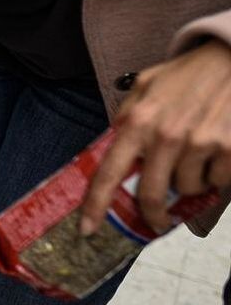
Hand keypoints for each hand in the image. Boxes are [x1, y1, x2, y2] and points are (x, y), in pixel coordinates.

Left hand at [81, 41, 230, 233]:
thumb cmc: (189, 75)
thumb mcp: (147, 86)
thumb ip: (128, 115)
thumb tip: (114, 142)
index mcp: (138, 121)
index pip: (109, 172)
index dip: (95, 205)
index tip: (87, 230)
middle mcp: (165, 135)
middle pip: (150, 194)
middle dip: (152, 214)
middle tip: (157, 220)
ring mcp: (199, 143)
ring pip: (187, 189)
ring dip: (190, 183)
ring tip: (197, 159)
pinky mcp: (229, 149)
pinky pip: (217, 182)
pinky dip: (217, 175)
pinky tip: (218, 153)